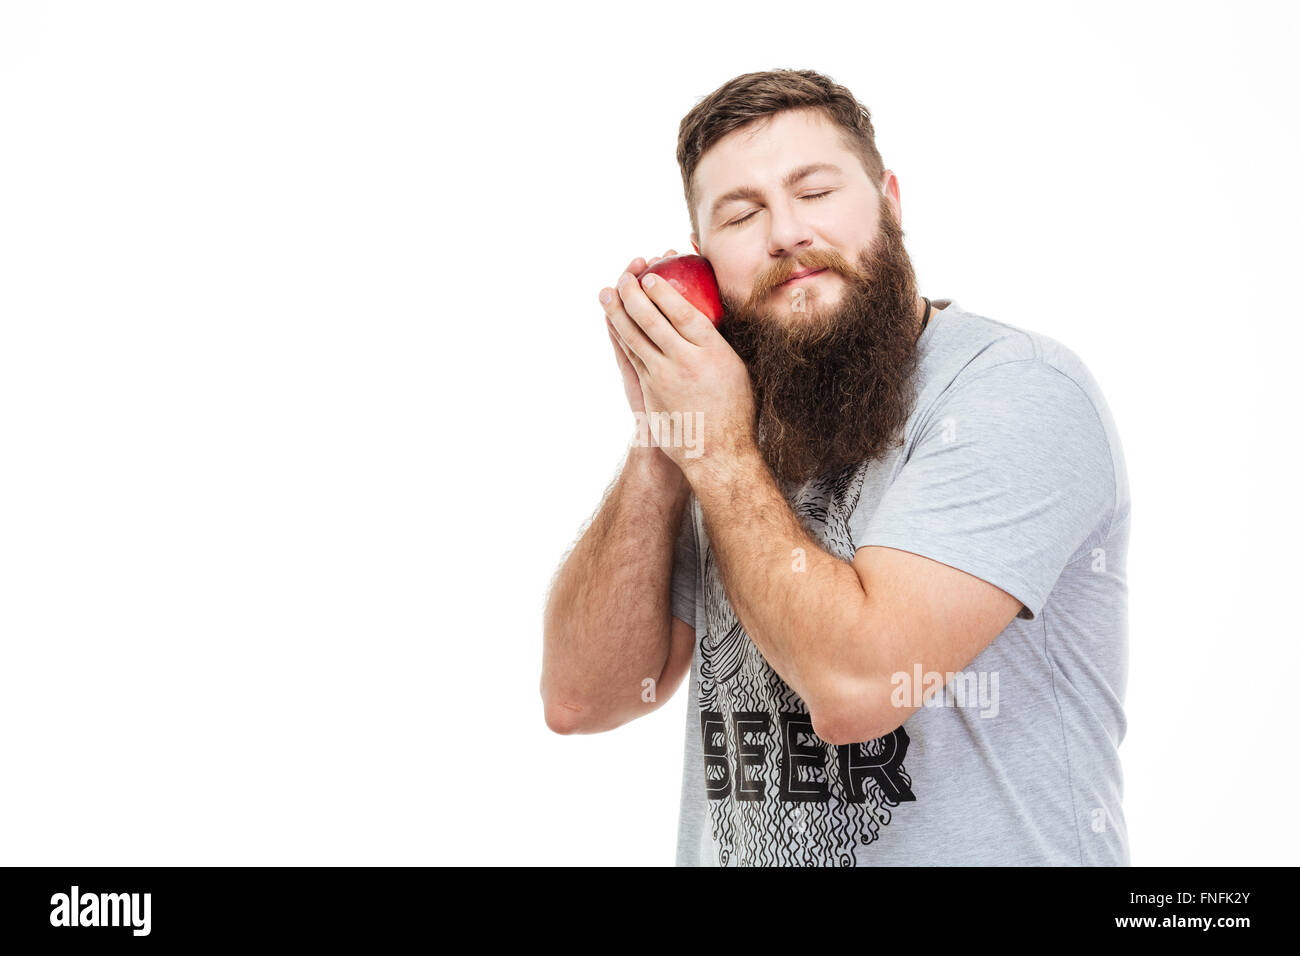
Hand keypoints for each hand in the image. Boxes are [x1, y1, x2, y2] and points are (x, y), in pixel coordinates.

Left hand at [601, 251, 755, 482]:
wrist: (717, 451)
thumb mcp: (737, 370)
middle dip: (632, 294)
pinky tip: (612, 322)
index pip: (682, 312)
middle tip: (624, 277)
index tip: (651, 276)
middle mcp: (685, 361)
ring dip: (617, 311)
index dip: (662, 292)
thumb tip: (708, 314)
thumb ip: (718, 342)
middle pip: (650, 320)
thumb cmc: (735, 409)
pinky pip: (630, 355)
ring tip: (607, 292)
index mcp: (712, 351)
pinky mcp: (649, 390)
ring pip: (633, 337)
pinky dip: (619, 335)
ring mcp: (662, 377)